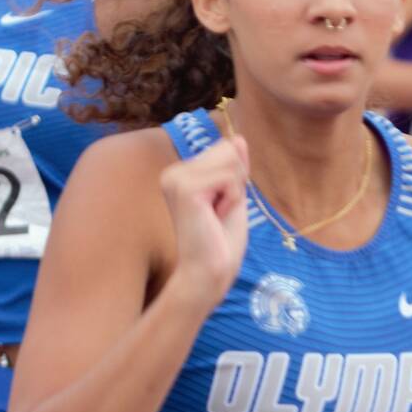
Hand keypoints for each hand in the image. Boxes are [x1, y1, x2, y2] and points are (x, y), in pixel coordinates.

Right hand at [159, 136, 250, 305]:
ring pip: (231, 161)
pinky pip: (229, 177)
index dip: (236, 179)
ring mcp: (176, 179)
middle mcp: (173, 173)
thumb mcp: (233, 197)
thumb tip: (238, 137)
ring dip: (235, 192)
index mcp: (180, 174)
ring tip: (217, 216)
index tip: (220, 208)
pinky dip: (232, 199)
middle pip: (228, 150)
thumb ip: (234, 168)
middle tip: (220, 213)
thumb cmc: (220, 243)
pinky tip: (215, 217)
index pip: (225, 150)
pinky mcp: (186, 189)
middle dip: (237, 183)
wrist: (208, 274)